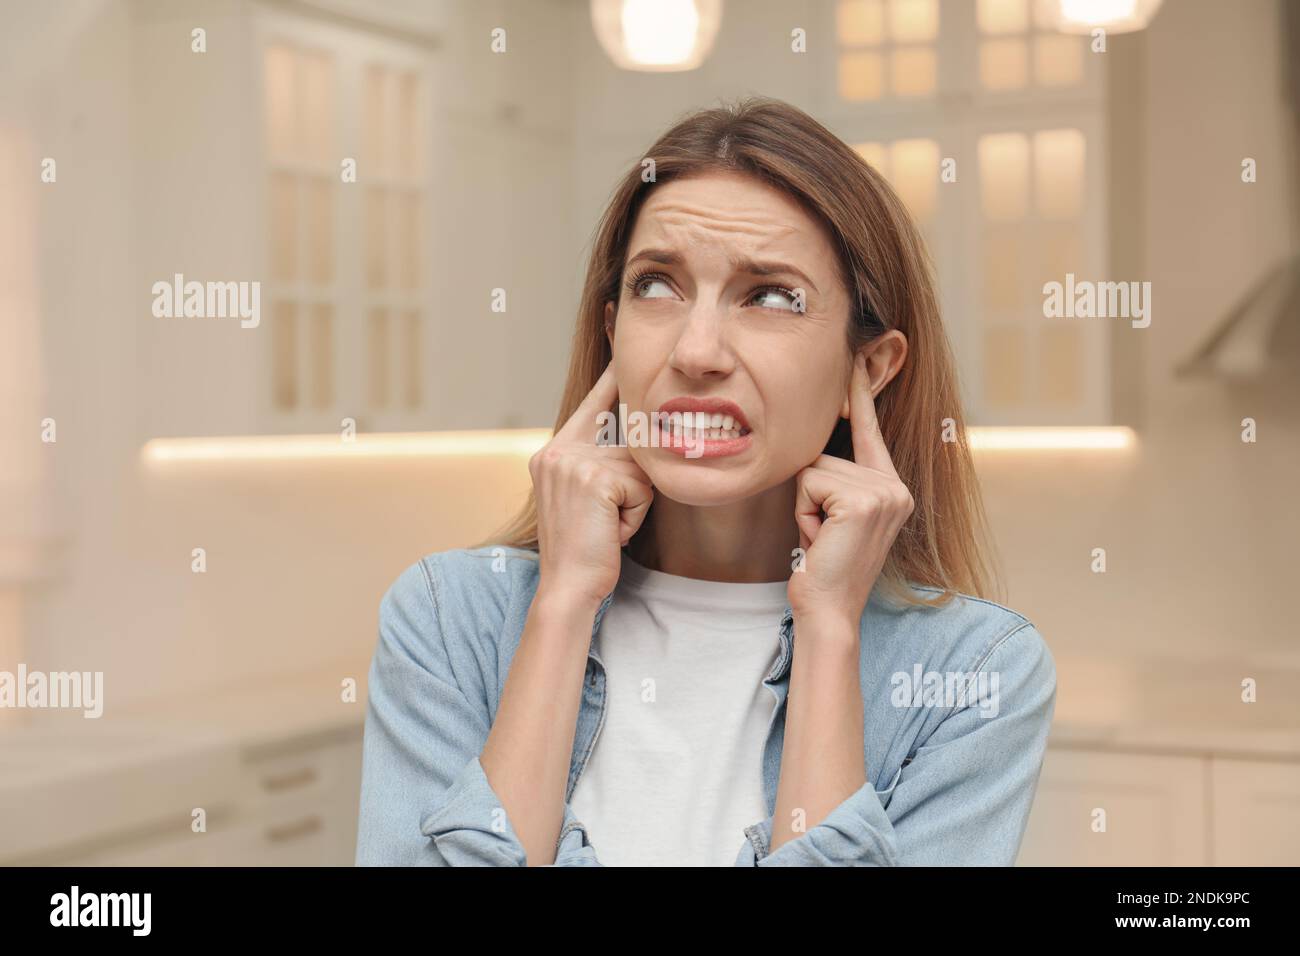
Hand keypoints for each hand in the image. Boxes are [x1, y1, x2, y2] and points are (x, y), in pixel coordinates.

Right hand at [529, 363, 654, 608]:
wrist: (568, 586)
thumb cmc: (586, 548)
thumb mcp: (589, 496)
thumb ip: (603, 462)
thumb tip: (642, 437)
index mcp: (554, 451)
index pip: (595, 400)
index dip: (614, 371)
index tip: (615, 321)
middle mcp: (558, 449)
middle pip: (629, 433)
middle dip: (634, 477)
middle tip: (606, 507)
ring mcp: (572, 462)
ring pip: (639, 466)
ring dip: (635, 501)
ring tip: (609, 525)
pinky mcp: (594, 478)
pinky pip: (642, 488)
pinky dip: (635, 515)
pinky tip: (611, 532)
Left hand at [787, 353, 913, 628]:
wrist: (830, 609)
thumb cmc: (824, 567)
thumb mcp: (834, 515)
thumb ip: (837, 480)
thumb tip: (814, 444)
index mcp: (892, 487)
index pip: (869, 430)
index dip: (860, 393)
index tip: (860, 353)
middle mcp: (896, 486)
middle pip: (826, 453)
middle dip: (811, 493)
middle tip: (823, 534)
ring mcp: (885, 492)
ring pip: (814, 468)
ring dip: (805, 505)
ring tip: (821, 538)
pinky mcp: (863, 500)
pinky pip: (809, 482)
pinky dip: (804, 512)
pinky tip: (819, 539)